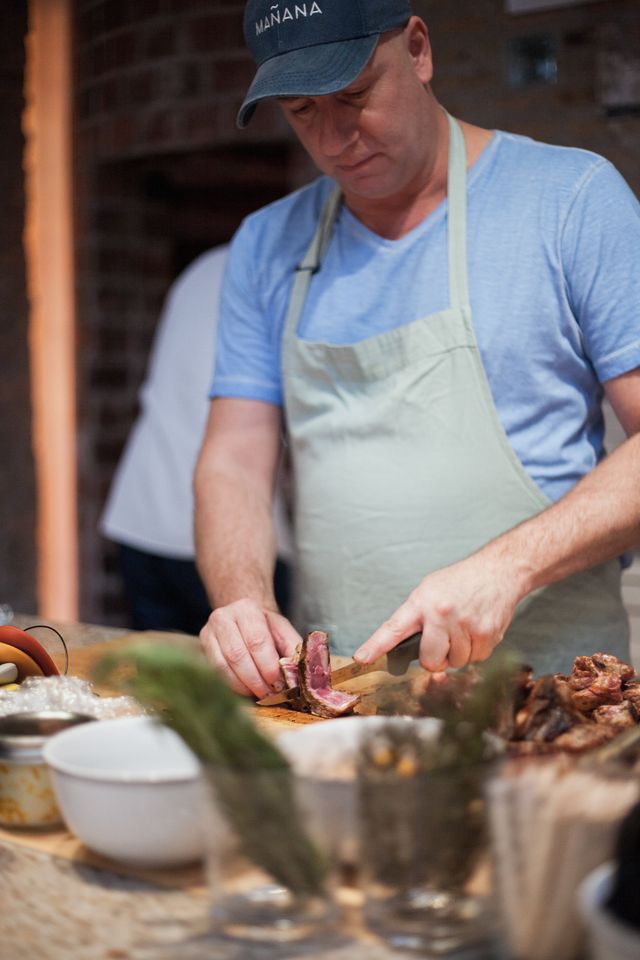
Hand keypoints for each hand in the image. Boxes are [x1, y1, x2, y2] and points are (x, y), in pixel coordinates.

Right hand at [199, 600, 301, 698]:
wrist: (243, 619)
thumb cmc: (265, 628)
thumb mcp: (283, 631)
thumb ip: (292, 649)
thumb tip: (298, 673)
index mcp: (247, 609)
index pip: (256, 640)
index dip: (267, 665)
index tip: (278, 682)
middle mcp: (223, 617)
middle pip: (237, 655)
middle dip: (255, 679)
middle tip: (269, 693)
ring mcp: (208, 632)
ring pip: (223, 666)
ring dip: (242, 686)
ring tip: (259, 694)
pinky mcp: (202, 648)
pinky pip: (214, 672)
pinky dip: (231, 685)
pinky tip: (245, 691)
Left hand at [354, 551, 523, 672]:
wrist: (499, 571)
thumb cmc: (462, 581)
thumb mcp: (430, 589)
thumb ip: (417, 616)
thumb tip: (403, 646)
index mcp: (422, 602)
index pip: (394, 628)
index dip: (376, 646)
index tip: (362, 658)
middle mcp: (442, 614)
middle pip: (430, 660)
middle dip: (434, 658)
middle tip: (441, 641)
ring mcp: (465, 625)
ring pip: (455, 663)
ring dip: (458, 652)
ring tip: (463, 628)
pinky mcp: (487, 635)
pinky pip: (475, 660)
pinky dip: (475, 650)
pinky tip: (476, 629)